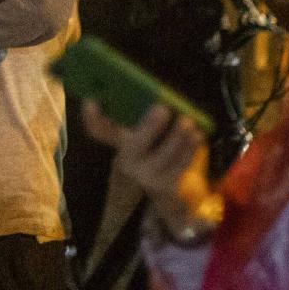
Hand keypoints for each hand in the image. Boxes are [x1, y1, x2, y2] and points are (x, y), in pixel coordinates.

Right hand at [81, 101, 216, 237]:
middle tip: (163, 109)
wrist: (174, 191)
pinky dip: (190, 151)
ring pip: (162, 156)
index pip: (98, 129)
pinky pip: (178, 167)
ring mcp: (145, 176)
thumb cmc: (163, 150)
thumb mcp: (152, 133)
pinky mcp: (164, 186)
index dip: (92, 117)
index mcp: (120, 141)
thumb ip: (150, 117)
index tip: (91, 100)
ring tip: (187, 123)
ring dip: (177, 138)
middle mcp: (127, 160)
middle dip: (149, 127)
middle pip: (134, 144)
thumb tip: (161, 98)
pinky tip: (197, 137)